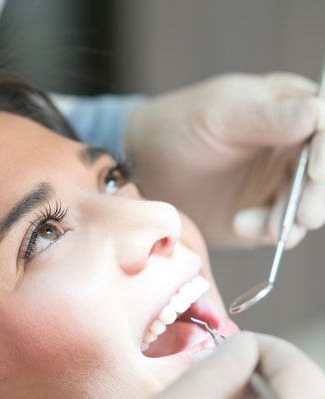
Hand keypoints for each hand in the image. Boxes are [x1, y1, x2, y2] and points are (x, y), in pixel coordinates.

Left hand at [126, 73, 324, 246]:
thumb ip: (269, 118)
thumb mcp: (220, 116)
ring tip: (259, 225)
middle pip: (324, 174)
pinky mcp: (263, 212)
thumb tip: (319, 114)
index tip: (313, 171)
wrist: (147, 167)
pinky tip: (240, 224)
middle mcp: (292, 148)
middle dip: (316, 196)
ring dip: (292, 220)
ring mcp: (279, 183)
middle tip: (301, 216)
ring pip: (309, 205)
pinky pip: (281, 228)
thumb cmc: (179, 127)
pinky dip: (269, 232)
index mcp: (289, 110)